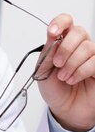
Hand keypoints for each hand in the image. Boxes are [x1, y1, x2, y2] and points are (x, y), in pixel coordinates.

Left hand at [37, 14, 94, 131]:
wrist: (65, 109)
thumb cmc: (55, 89)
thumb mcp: (42, 72)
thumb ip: (47, 54)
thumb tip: (53, 37)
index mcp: (64, 42)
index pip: (66, 22)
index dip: (60, 23)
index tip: (52, 32)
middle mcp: (80, 46)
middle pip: (79, 32)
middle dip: (65, 48)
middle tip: (57, 64)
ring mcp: (92, 56)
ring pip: (87, 47)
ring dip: (71, 64)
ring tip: (63, 77)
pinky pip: (94, 62)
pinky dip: (80, 71)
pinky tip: (72, 79)